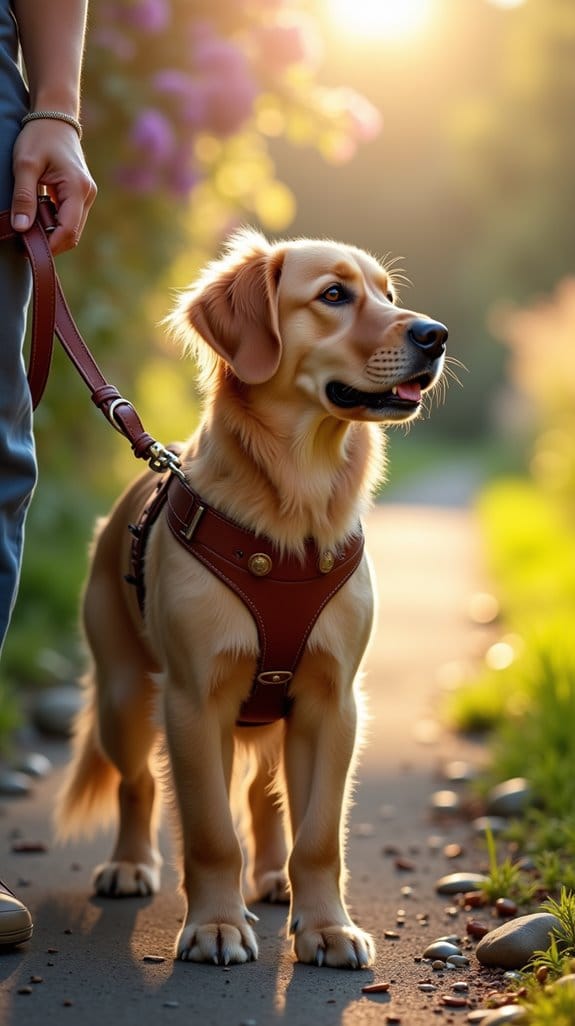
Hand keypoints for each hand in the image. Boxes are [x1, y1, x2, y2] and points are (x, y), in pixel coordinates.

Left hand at [11, 119, 96, 254]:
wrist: (55, 117)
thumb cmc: (39, 136)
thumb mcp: (25, 165)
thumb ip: (23, 197)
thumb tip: (20, 228)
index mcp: (78, 188)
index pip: (68, 230)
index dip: (49, 245)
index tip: (27, 248)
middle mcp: (88, 195)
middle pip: (73, 234)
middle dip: (50, 243)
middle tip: (24, 242)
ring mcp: (87, 196)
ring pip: (72, 229)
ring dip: (52, 234)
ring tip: (29, 229)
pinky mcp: (81, 195)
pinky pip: (70, 219)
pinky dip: (54, 224)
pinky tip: (38, 219)